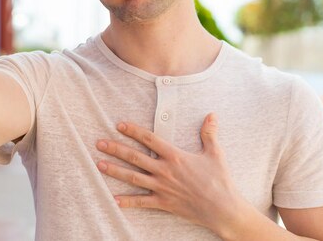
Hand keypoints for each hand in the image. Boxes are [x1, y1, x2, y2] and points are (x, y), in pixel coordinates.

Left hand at [95, 113, 249, 236]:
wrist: (222, 208)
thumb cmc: (219, 180)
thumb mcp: (215, 153)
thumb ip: (209, 133)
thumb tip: (211, 114)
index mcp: (175, 156)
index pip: (150, 139)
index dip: (133, 131)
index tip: (119, 125)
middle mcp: (165, 171)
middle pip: (135, 157)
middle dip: (116, 149)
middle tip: (99, 143)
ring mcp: (162, 188)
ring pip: (133, 177)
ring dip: (115, 171)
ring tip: (99, 164)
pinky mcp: (163, 203)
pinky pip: (141, 202)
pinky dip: (127, 201)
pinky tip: (113, 199)